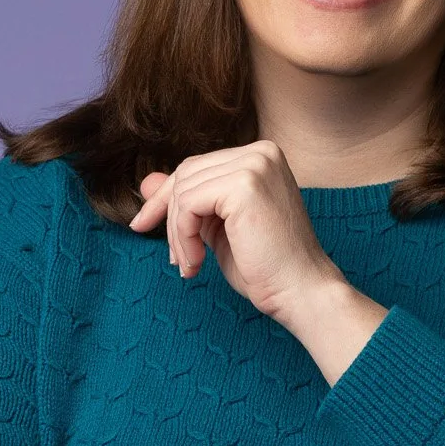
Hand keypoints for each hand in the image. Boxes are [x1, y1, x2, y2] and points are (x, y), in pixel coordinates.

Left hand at [129, 140, 341, 322]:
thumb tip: (146, 182)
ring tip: (190, 265)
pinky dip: (183, 237)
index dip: (167, 200)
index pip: (197, 168)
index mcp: (260, 157)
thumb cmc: (267, 268)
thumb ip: (188, 202)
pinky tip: (196, 262)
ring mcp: (254, 165)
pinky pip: (188, 204)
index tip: (143, 226)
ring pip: (183, 190)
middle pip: (186, 173)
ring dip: (178, 234)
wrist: (300, 292)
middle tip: (175, 259)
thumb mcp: (217, 228)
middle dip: (169, 218)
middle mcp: (260, 152)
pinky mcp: (244, 184)